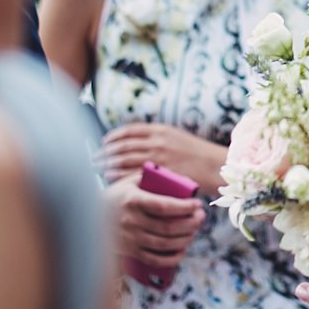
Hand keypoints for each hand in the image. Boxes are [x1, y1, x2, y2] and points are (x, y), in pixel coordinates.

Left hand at [101, 123, 220, 189]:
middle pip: (123, 145)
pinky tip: (109, 178)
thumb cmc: (198, 154)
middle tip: (93, 158)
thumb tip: (139, 142)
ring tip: (97, 168)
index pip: (130, 130)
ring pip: (124, 159)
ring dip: (107, 163)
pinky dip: (118, 175)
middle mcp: (157, 141)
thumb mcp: (178, 138)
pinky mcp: (160, 173)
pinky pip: (133, 174)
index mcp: (161, 130)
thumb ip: (159, 138)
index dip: (114, 136)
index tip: (104, 142)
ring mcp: (158, 158)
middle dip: (105, 152)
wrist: (215, 166)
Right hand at [105, 173, 204, 267]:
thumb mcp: (127, 182)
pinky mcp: (130, 252)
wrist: (86, 219)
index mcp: (132, 201)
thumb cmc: (114, 197)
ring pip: (165, 244)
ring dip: (185, 238)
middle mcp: (131, 221)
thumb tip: (175, 178)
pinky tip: (182, 249)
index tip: (197, 203)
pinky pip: (155, 259)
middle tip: (201, 216)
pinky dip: (172, 257)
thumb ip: (149, 178)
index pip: (164, 206)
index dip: (184, 207)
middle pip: (168, 227)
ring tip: (194, 230)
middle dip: (190, 222)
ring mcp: (130, 239)